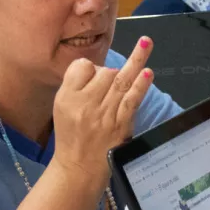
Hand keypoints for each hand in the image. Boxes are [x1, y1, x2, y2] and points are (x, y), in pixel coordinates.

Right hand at [51, 37, 153, 186]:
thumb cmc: (72, 135)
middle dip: (111, 73)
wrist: (79, 167)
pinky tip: (147, 72)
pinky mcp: (121, 124)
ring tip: (147, 41)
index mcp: (67, 96)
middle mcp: (85, 103)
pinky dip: (141, 85)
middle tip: (108, 92)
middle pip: (105, 72)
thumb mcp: (62, 107)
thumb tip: (101, 69)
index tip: (92, 77)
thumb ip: (76, 86)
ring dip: (136, 60)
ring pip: (120, 81)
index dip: (91, 68)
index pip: (83, 66)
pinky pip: (132, 100)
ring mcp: (104, 113)